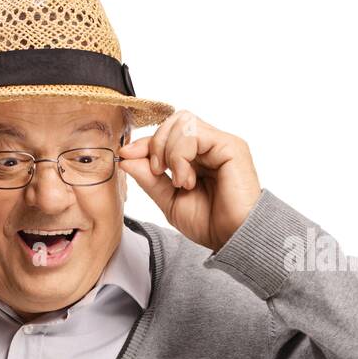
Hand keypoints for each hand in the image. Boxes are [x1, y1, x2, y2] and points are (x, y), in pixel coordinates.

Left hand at [117, 110, 261, 252]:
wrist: (232, 237)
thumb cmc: (207, 222)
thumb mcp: (168, 200)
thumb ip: (148, 178)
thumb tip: (125, 158)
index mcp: (196, 156)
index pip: (166, 134)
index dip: (144, 142)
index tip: (126, 155)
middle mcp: (209, 145)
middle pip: (173, 121)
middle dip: (155, 143)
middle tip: (158, 172)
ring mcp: (220, 143)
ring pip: (182, 122)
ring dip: (169, 152)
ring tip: (178, 181)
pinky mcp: (230, 145)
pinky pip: (193, 133)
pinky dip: (180, 156)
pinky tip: (187, 180)